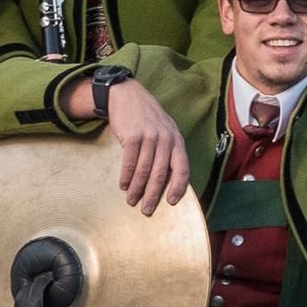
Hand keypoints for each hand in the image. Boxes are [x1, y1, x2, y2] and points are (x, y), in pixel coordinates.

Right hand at [99, 78, 187, 215]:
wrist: (127, 96)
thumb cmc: (147, 118)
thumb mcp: (164, 131)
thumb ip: (168, 151)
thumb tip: (167, 181)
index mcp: (176, 140)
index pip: (182, 168)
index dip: (178, 187)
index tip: (170, 202)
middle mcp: (166, 139)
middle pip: (161, 174)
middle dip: (152, 195)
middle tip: (146, 210)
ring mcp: (149, 137)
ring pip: (144, 170)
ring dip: (137, 189)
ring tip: (131, 201)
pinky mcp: (132, 136)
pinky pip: (129, 162)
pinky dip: (126, 177)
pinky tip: (123, 186)